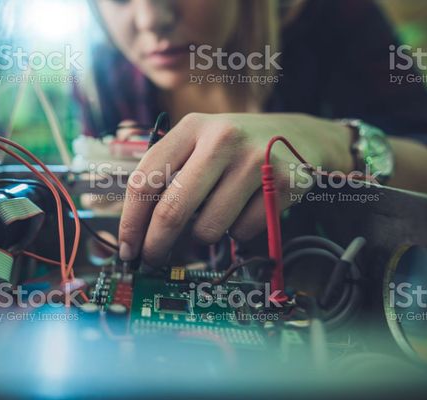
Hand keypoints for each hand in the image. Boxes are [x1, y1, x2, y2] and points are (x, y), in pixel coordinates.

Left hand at [118, 112, 353, 265]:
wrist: (299, 135)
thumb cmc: (235, 148)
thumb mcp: (199, 144)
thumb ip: (168, 177)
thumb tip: (138, 234)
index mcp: (192, 127)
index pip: (146, 181)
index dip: (131, 222)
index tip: (128, 248)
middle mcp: (222, 139)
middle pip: (172, 211)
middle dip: (156, 245)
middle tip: (152, 260)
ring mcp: (256, 161)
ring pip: (208, 229)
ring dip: (205, 234)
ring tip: (217, 214)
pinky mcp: (284, 184)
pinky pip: (243, 232)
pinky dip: (238, 232)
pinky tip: (247, 209)